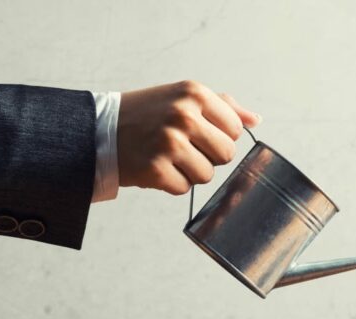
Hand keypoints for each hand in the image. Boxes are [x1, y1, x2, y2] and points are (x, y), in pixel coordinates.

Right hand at [117, 80, 260, 194]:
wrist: (100, 130)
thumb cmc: (147, 114)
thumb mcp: (183, 97)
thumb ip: (223, 106)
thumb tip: (256, 120)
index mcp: (195, 93)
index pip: (235, 129)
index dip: (219, 136)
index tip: (198, 132)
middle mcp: (183, 115)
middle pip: (226, 155)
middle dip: (209, 156)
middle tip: (183, 147)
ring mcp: (170, 143)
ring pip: (207, 175)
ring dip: (190, 172)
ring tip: (168, 156)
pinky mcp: (156, 169)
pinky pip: (184, 188)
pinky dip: (171, 183)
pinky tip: (156, 166)